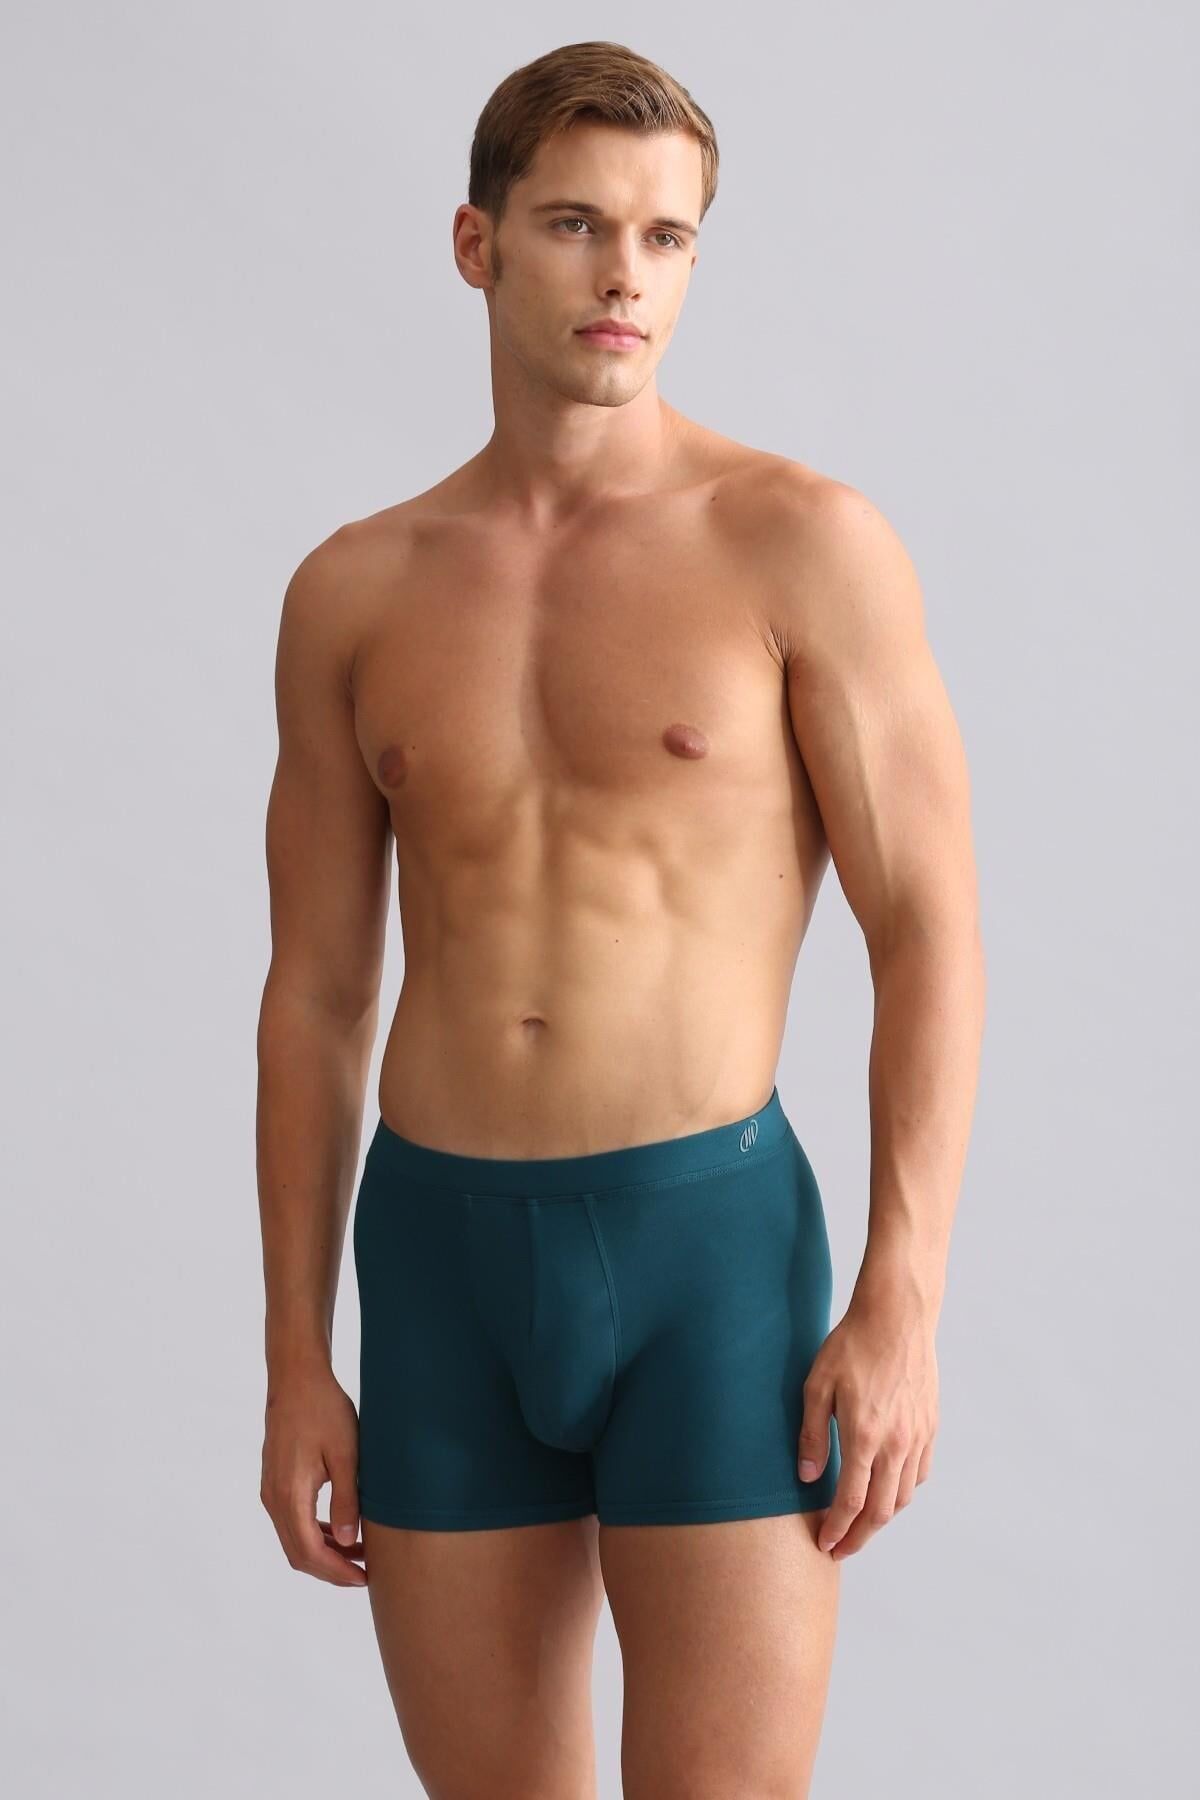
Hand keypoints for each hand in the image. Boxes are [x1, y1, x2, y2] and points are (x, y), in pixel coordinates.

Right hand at [260, 1365, 366, 1585]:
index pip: (310, 1552)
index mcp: (290, 1495)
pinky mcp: (275, 1483)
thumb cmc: (324, 1411)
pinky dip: (315, 1534)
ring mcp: (271, 1492)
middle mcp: (274, 1499)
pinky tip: (341, 1531)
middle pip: (298, 1553)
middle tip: (365, 1573)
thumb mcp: (346, 1455)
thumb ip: (347, 1500)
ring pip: (294, 1540)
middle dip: (331, 1569)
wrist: (296, 1380)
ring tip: (360, 1553)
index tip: (364, 1578)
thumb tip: (351, 1542)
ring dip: (324, 1553)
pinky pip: (292, 1522)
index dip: (337, 1571)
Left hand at [796, 1287, 938, 1560]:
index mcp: (865, 1436)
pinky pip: (919, 1474)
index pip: (851, 1502)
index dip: (836, 1529)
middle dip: (859, 1537)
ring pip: (902, 1497)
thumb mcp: (817, 1386)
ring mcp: (918, 1437)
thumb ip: (812, 1435)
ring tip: (860, 1525)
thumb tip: (809, 1477)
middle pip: (880, 1511)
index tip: (824, 1545)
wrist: (897, 1317)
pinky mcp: (930, 1426)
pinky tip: (887, 1490)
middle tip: (840, 1549)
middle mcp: (897, 1444)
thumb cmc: (852, 1346)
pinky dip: (902, 1492)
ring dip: (881, 1519)